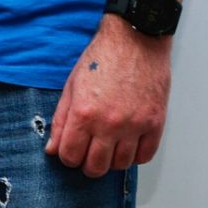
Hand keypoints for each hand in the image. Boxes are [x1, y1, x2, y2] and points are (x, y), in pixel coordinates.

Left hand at [46, 19, 172, 177]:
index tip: (69, 152)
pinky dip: (134, 156)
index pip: (70, 155)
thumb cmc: (103, 59)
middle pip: (95, 167)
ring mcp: (135, 126)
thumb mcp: (71, 86)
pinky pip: (144, 156)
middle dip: (87, 164)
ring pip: (120, 165)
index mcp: (84, 113)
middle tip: (87, 153)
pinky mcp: (155, 124)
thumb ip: (61, 120)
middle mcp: (109, 124)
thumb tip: (52, 148)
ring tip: (107, 147)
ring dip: (111, 161)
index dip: (66, 157)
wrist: (136, 40)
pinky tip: (127, 144)